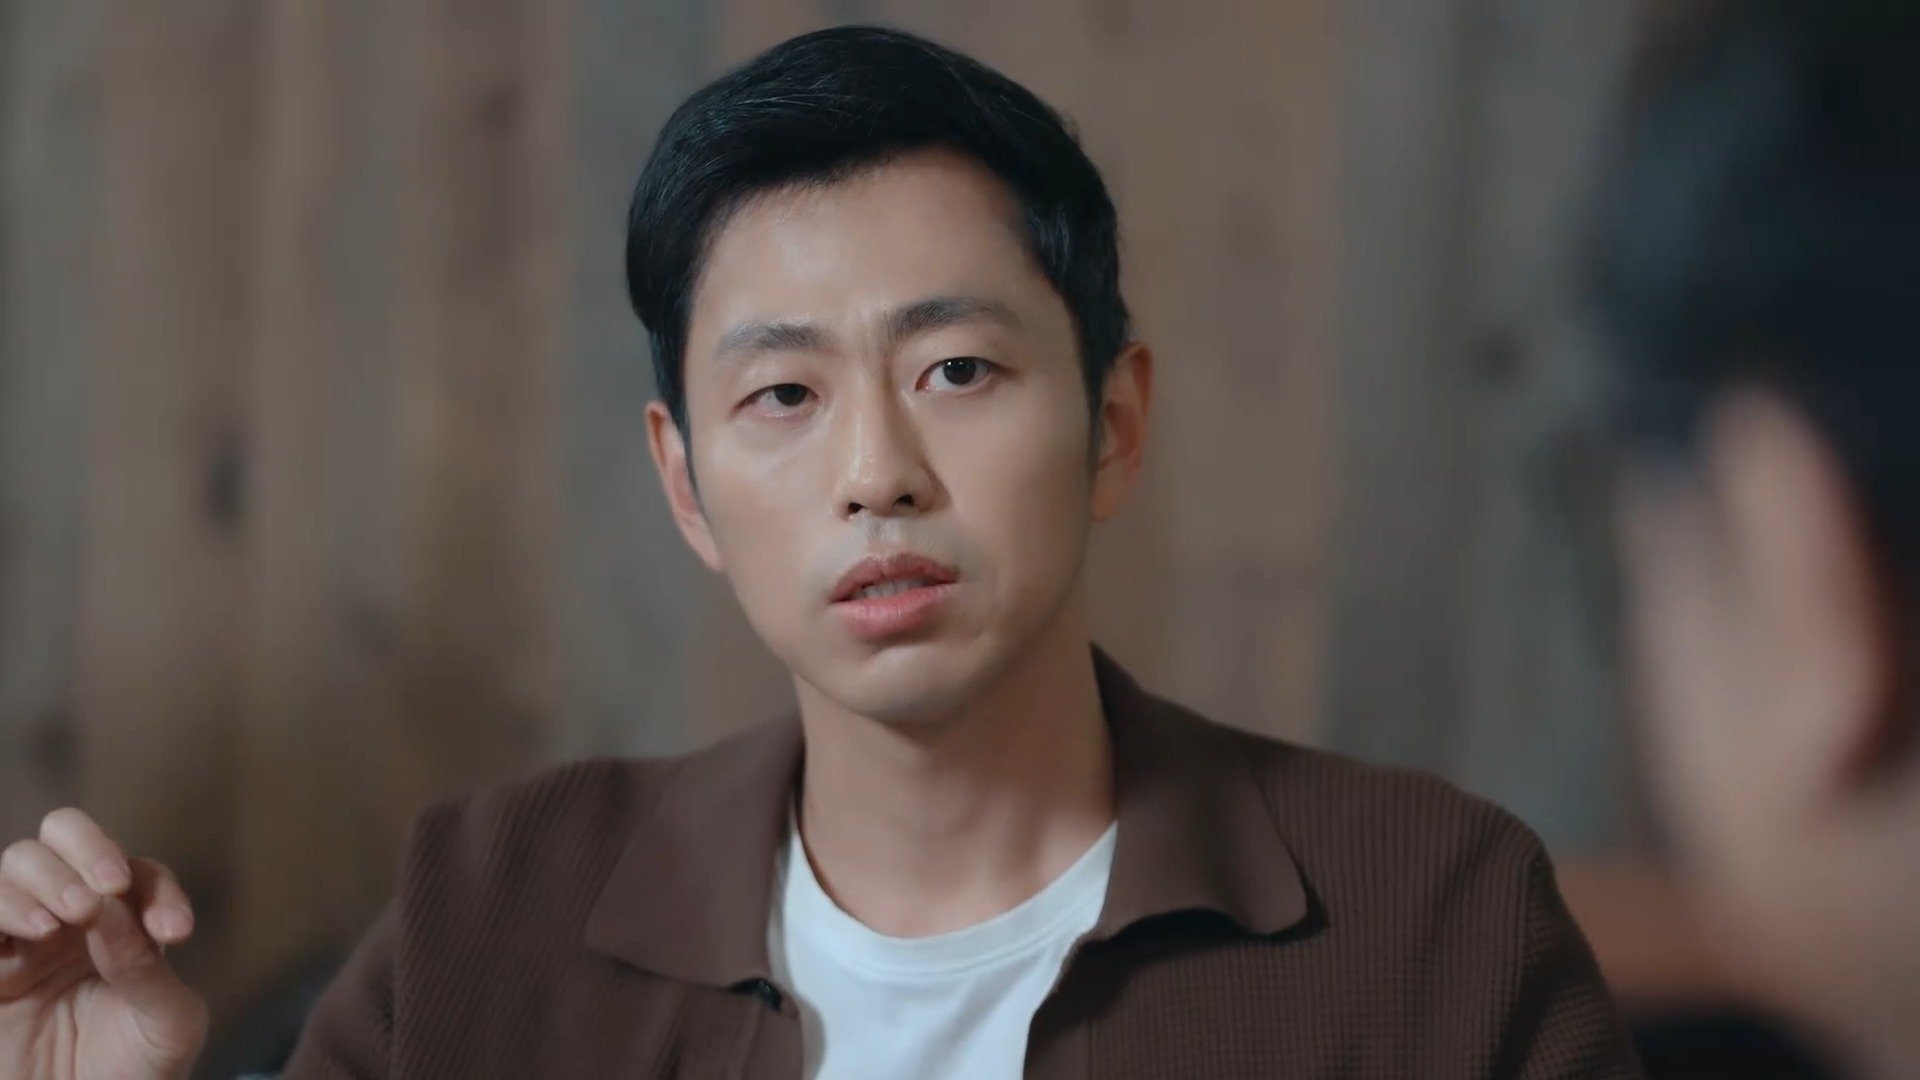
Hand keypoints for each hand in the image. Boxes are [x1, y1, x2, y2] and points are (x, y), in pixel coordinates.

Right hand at [0, 808, 206, 1078]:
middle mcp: (73, 917)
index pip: (138, 871)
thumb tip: (110, 908)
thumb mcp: (168, 1021)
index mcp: (126, 922)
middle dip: (86, 850)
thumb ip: (145, 964)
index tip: (173, 932)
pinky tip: (35, 933)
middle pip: (63, 836)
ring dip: (44, 879)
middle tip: (104, 893)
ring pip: (18, 864)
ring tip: (68, 918)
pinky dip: (3, 910)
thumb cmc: (140, 1071)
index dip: (155, 889)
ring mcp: (23, 939)